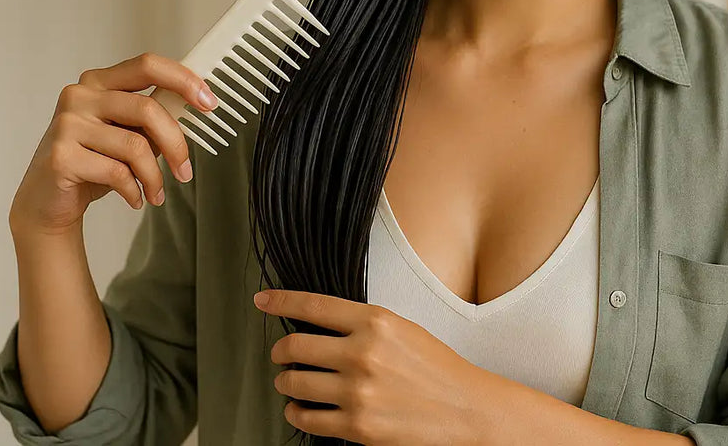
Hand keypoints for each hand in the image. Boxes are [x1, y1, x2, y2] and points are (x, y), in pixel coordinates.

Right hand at [8, 52, 216, 235]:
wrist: (47, 200)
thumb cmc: (93, 161)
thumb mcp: (127, 133)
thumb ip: (153, 118)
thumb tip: (196, 109)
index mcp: (99, 82)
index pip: (147, 65)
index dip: (183, 79)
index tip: (208, 101)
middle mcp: (80, 95)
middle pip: (147, 109)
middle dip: (176, 144)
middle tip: (186, 171)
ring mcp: (67, 124)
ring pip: (135, 146)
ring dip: (155, 176)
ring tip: (156, 192)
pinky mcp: (61, 155)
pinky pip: (116, 172)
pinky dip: (134, 190)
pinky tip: (135, 198)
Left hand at [255, 288, 487, 445]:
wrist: (465, 409)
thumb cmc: (435, 367)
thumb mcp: (400, 329)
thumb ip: (361, 325)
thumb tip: (319, 325)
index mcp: (375, 321)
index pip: (314, 306)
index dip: (281, 301)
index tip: (263, 299)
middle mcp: (362, 354)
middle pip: (296, 346)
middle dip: (280, 350)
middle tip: (280, 353)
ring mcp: (358, 392)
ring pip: (296, 383)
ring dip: (286, 382)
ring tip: (289, 381)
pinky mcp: (357, 427)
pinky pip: (307, 419)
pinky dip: (296, 413)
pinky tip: (299, 409)